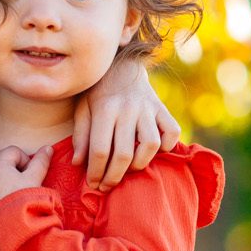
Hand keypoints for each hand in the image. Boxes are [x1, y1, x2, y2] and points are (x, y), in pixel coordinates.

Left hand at [0, 145, 52, 227]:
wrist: (12, 230)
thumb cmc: (25, 202)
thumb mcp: (35, 180)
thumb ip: (40, 162)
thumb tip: (47, 148)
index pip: (13, 152)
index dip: (24, 161)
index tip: (29, 175)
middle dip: (5, 164)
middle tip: (17, 180)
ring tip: (1, 186)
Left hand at [73, 62, 180, 188]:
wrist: (121, 64)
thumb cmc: (97, 92)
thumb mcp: (82, 108)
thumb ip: (80, 135)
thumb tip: (78, 163)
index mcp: (105, 108)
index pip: (99, 150)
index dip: (95, 172)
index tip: (93, 184)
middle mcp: (128, 108)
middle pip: (123, 154)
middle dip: (114, 176)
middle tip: (107, 186)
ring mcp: (148, 108)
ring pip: (151, 145)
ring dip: (140, 164)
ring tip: (128, 168)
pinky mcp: (163, 108)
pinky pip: (172, 132)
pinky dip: (166, 146)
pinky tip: (152, 151)